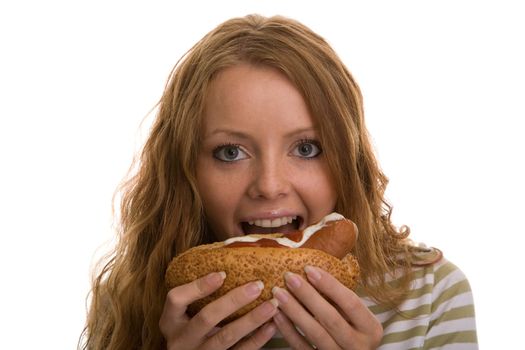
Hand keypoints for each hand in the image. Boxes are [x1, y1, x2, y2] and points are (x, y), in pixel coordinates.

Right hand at [159, 271, 278, 349]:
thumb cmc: (190, 329)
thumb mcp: (185, 314)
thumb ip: (198, 295)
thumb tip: (228, 264)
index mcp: (170, 321)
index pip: (176, 299)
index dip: (198, 286)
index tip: (222, 273)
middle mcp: (181, 339)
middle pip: (206, 318)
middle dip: (234, 301)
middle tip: (257, 286)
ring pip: (226, 337)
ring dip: (251, 320)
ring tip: (271, 305)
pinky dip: (257, 340)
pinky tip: (271, 326)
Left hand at [271, 266, 381, 348]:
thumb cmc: (351, 328)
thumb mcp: (356, 315)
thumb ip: (341, 298)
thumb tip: (313, 267)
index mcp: (371, 329)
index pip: (351, 302)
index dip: (330, 285)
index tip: (308, 268)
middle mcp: (358, 346)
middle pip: (331, 318)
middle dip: (308, 295)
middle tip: (289, 277)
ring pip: (315, 333)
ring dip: (294, 311)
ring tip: (278, 293)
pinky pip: (301, 348)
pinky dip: (288, 331)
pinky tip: (277, 314)